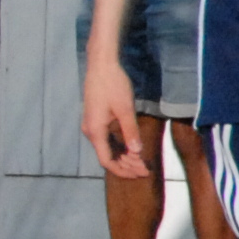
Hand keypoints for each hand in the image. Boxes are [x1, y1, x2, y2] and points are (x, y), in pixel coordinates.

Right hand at [81, 55, 147, 180]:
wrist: (101, 64)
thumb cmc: (113, 84)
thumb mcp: (125, 109)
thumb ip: (131, 131)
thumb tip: (137, 152)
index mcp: (95, 131)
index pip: (107, 161)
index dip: (124, 171)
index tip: (141, 173)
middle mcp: (91, 132)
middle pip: (107, 157)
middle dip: (127, 165)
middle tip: (147, 169)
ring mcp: (92, 126)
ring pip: (108, 149)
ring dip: (124, 157)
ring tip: (142, 161)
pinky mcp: (96, 120)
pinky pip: (107, 140)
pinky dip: (120, 147)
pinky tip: (132, 148)